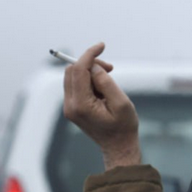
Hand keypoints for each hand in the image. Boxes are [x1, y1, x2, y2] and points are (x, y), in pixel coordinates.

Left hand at [62, 43, 139, 169]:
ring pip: (72, 76)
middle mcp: (70, 106)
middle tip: (110, 68)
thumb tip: (93, 67)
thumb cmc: (123, 126)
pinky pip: (75, 85)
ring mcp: (68, 107)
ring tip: (108, 78)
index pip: (78, 70)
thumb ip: (106, 82)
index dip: (89, 54)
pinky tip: (101, 88)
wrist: (117, 146)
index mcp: (81, 105)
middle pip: (72, 71)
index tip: (101, 45)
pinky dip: (87, 80)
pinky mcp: (71, 107)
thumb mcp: (121, 102)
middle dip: (90, 63)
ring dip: (89, 71)